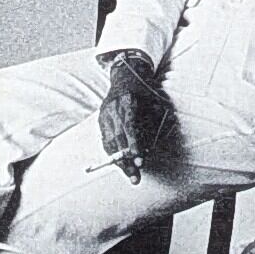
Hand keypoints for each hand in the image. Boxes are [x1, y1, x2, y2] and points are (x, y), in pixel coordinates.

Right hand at [98, 52, 170, 182]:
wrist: (125, 77)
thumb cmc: (144, 92)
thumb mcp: (154, 104)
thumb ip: (152, 124)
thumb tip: (148, 149)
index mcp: (128, 102)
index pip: (130, 128)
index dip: (134, 145)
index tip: (139, 160)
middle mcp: (113, 109)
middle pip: (118, 139)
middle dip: (127, 160)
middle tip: (136, 176)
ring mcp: (105, 114)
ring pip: (109, 142)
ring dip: (119, 161)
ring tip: (129, 174)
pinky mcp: (100, 120)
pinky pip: (105, 140)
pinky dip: (113, 153)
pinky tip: (121, 163)